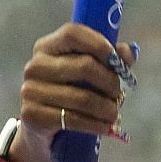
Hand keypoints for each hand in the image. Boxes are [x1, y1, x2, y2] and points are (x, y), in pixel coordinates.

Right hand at [16, 23, 134, 161]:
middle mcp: (35, 65)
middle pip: (84, 66)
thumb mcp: (87, 72)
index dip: (100, 44)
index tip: (117, 61)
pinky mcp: (32, 115)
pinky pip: (73, 119)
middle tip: (118, 93)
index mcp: (47, 47)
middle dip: (109, 82)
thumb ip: (110, 58)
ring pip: (82, 97)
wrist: (40, 128)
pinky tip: (105, 127)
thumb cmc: (69, 92)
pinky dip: (95, 124)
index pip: (73, 34)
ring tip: (114, 114)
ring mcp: (30, 90)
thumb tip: (130, 52)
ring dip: (106, 108)